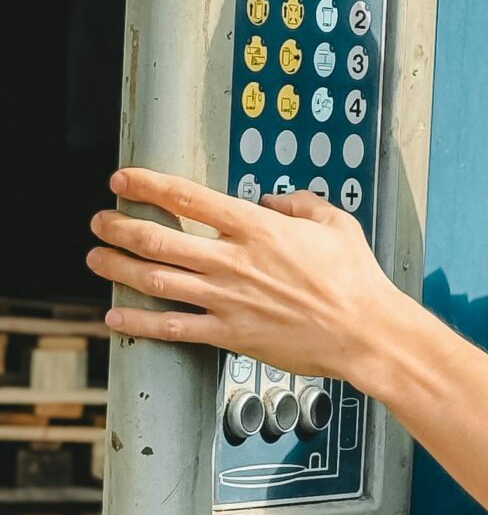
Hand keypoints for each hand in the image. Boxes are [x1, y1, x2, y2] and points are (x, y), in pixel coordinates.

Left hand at [87, 168, 402, 387]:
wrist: (365, 332)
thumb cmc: (355, 279)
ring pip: (155, 280)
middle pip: (158, 239)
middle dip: (119, 227)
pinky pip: (172, 328)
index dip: (147, 185)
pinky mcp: (229, 334)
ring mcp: (227, 299)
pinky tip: (116, 318)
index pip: (187, 198)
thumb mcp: (334, 223)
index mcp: (257, 228)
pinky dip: (138, 323)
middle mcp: (233, 261)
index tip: (123, 180)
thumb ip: (299, 204)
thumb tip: (273, 201)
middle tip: (100, 221)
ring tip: (95, 259)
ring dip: (117, 268)